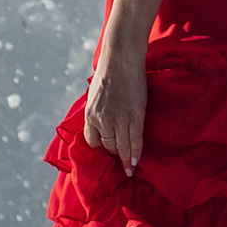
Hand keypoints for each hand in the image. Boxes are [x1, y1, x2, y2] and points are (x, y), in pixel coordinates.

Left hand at [84, 49, 148, 172]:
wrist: (121, 59)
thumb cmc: (108, 72)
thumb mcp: (94, 94)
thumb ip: (98, 109)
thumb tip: (102, 118)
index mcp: (90, 114)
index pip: (93, 140)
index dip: (101, 145)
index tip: (108, 148)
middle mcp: (102, 120)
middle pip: (107, 145)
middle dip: (114, 152)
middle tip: (122, 159)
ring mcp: (119, 120)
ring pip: (122, 147)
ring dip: (127, 158)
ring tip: (130, 168)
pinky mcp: (135, 117)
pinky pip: (135, 141)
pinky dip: (136, 153)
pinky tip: (137, 161)